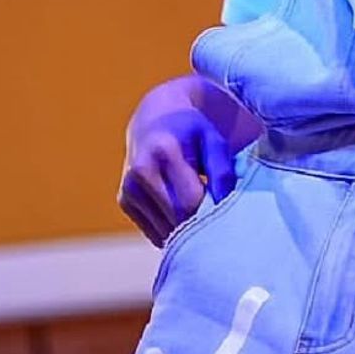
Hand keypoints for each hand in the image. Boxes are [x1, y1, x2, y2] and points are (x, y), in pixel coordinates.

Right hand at [118, 74, 239, 245]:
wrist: (152, 121)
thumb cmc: (190, 131)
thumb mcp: (212, 139)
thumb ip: (222, 171)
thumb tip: (225, 204)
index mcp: (163, 153)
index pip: (190, 202)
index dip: (213, 213)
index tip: (230, 212)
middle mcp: (140, 173)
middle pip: (177, 220)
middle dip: (202, 224)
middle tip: (220, 216)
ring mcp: (128, 189)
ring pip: (166, 232)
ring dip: (187, 230)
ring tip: (199, 209)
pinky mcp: (124, 202)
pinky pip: (156, 233)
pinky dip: (173, 230)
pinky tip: (180, 211)